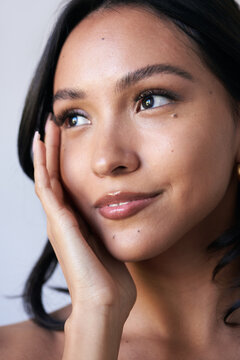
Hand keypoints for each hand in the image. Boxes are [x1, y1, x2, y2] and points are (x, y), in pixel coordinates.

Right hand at [32, 115, 135, 323]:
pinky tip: (43, 146)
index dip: (66, 161)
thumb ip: (111, 228)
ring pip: (47, 176)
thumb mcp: (111, 244)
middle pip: (55, 175)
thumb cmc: (111, 279)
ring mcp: (58, 220)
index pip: (67, 184)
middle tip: (55, 123)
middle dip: (55, 149)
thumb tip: (123, 217)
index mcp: (75, 223)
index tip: (70, 139)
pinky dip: (43, 165)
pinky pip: (47, 186)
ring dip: (47, 151)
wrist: (104, 302)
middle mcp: (62, 219)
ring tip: (47, 126)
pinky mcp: (58, 222)